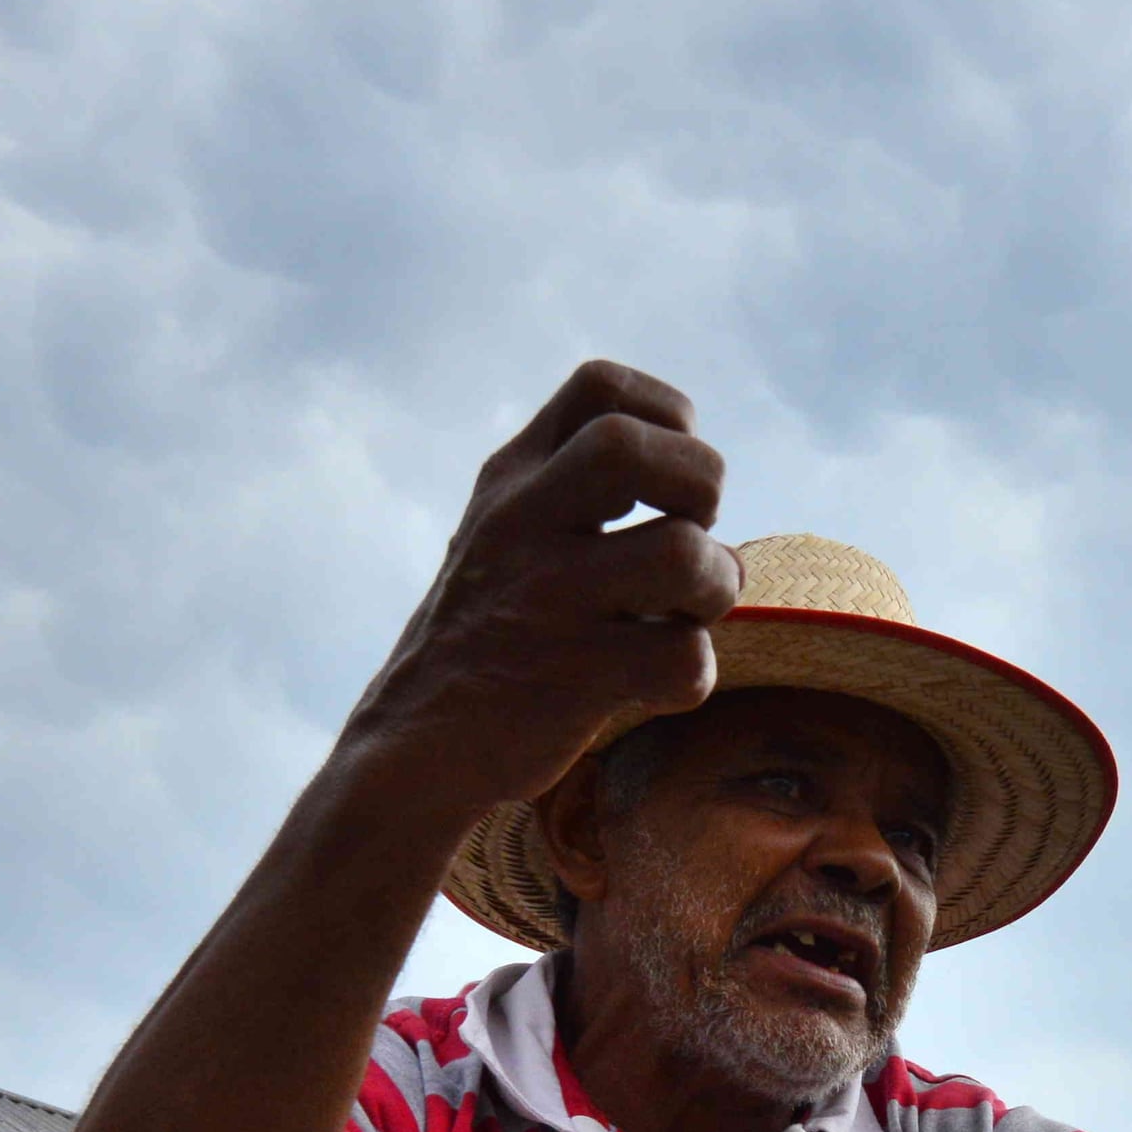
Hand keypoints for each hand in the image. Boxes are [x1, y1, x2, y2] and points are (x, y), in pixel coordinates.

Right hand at [337, 360, 738, 825]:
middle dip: (699, 484)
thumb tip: (699, 491)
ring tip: (686, 614)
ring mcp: (545, 601)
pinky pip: (684, 659)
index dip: (665, 415)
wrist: (415, 744)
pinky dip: (692, 674)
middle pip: (630, 446)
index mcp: (510, 481)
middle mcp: (521, 525)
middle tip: (688, 534)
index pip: (600, 387)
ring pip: (683, 553)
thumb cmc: (486, 633)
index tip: (665, 476)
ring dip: (717, 585)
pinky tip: (658, 681)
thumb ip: (573, 487)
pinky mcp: (572, 680)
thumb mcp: (502, 532)